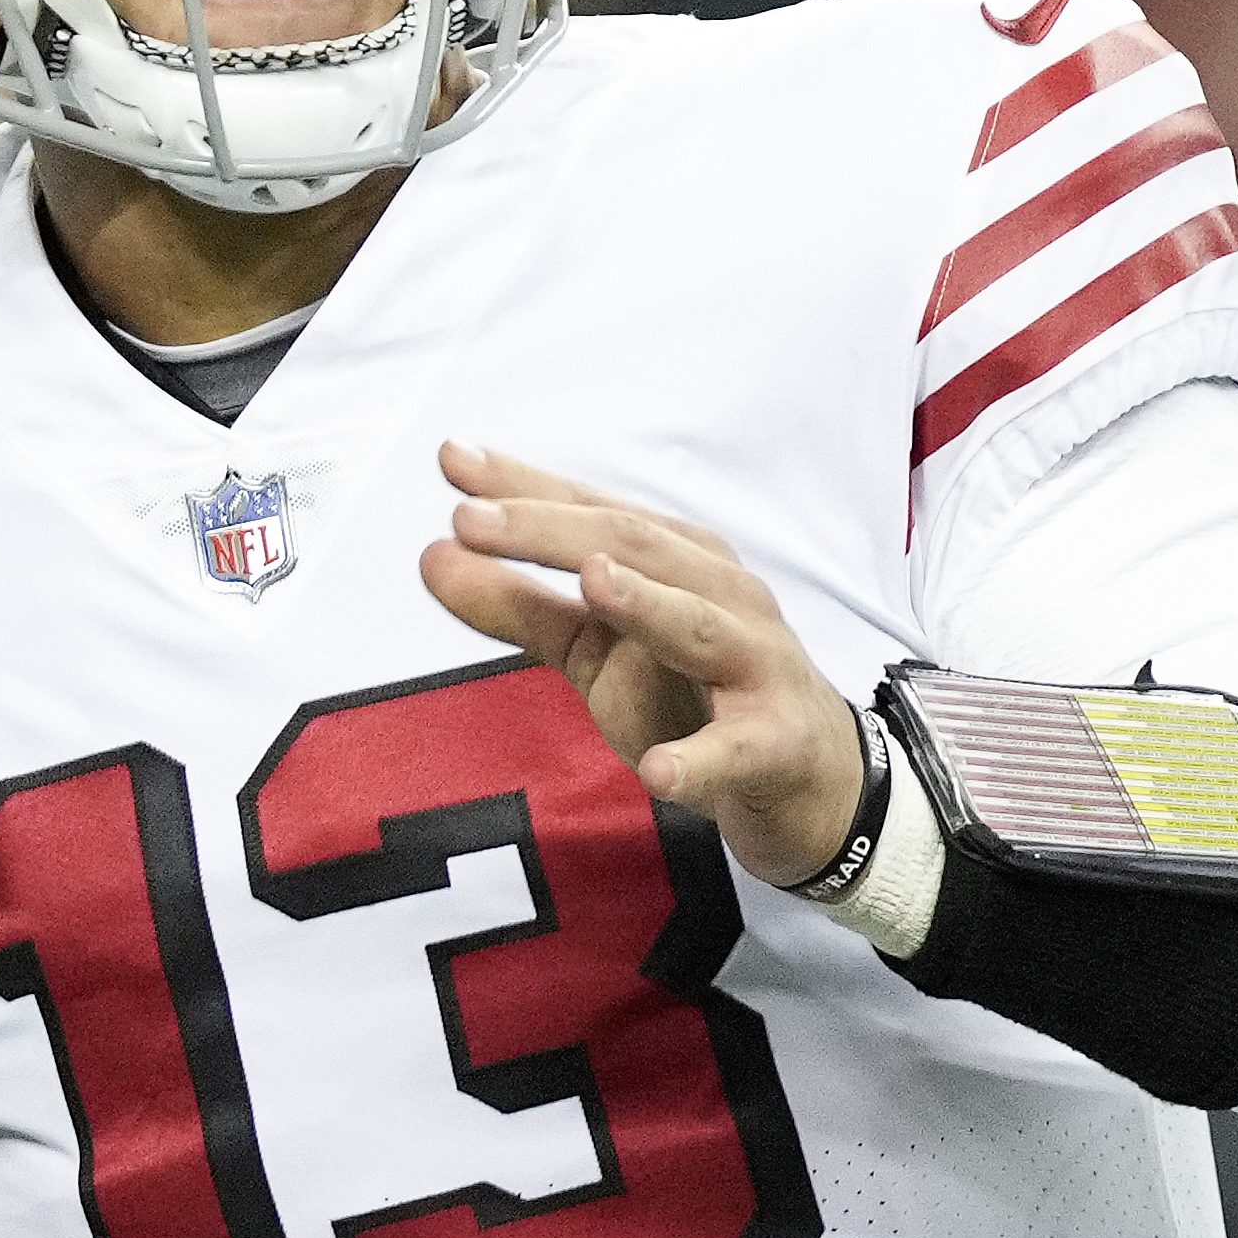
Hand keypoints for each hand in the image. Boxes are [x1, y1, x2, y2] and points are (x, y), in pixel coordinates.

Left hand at [417, 442, 869, 887]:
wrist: (807, 776)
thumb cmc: (695, 694)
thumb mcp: (597, 648)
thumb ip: (518, 605)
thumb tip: (430, 555)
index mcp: (678, 560)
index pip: (593, 512)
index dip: (524, 488)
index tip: (452, 461)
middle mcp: (721, 594)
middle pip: (637, 549)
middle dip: (553, 532)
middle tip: (473, 519)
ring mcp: (756, 664)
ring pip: (700, 628)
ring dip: (648, 604)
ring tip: (594, 584)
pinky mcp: (775, 742)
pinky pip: (737, 750)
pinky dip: (701, 759)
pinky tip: (660, 771)